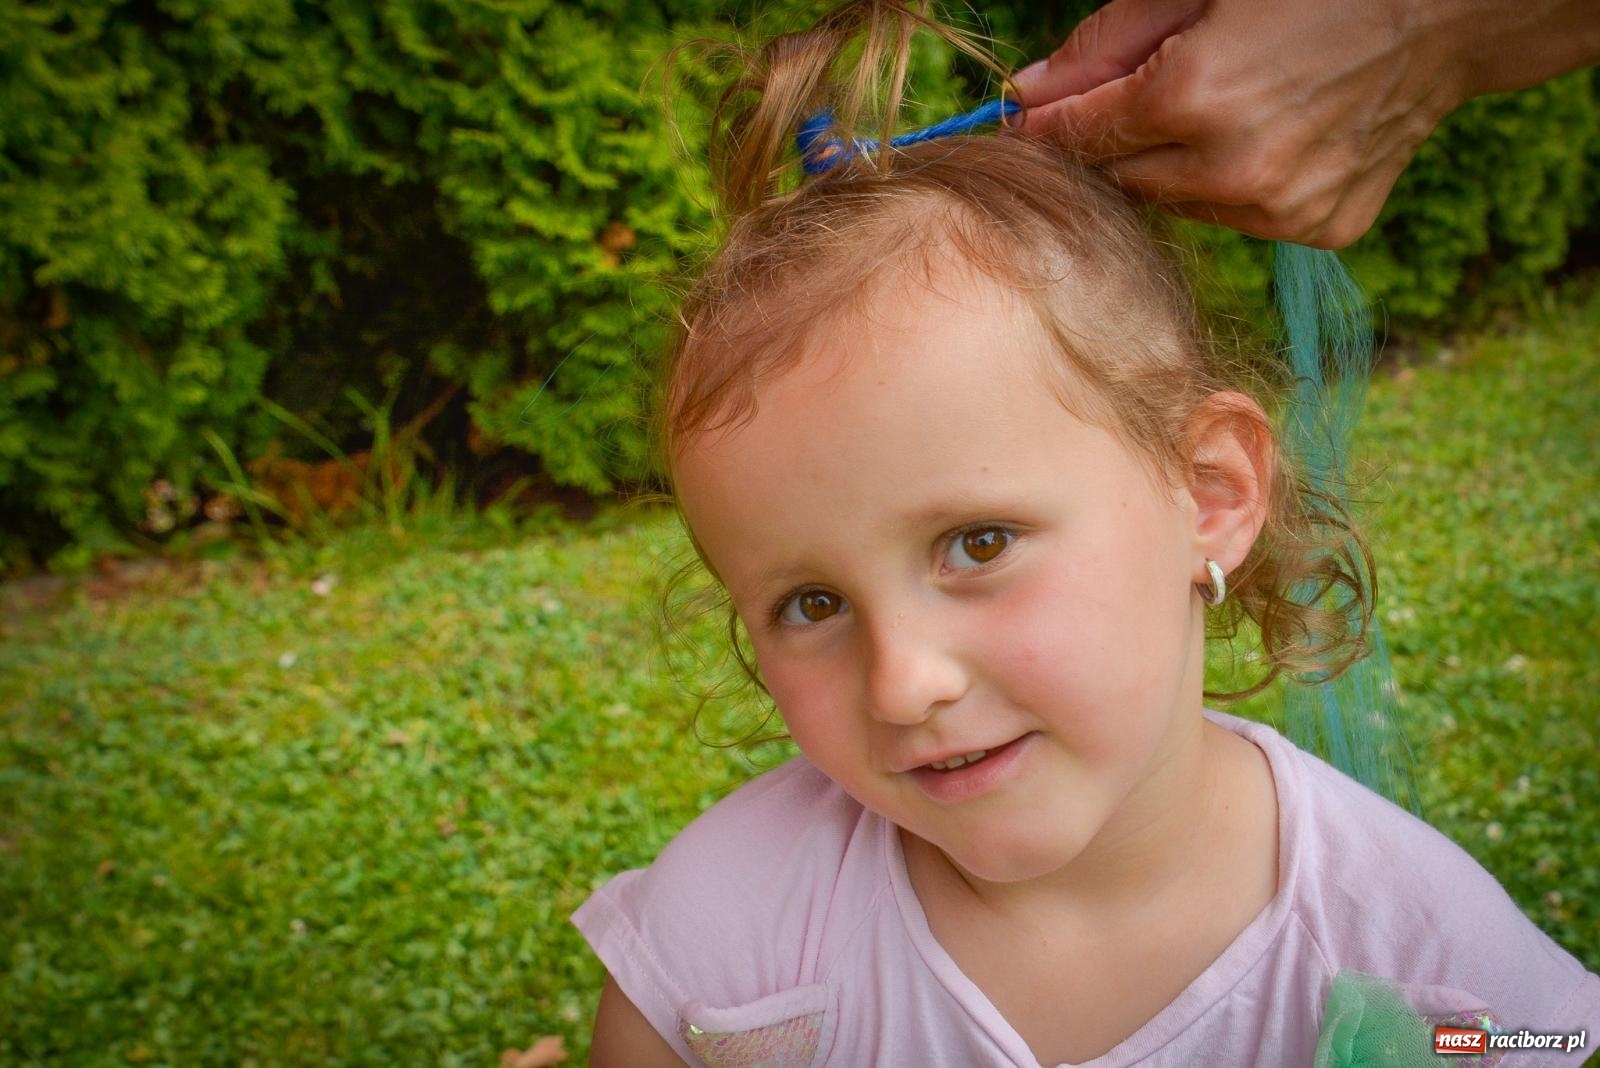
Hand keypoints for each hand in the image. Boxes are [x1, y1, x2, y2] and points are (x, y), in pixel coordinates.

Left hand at [1010, 0, 1479, 248]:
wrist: (1446, 16)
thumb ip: (1103, 45)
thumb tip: (1024, 96)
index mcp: (1193, 96)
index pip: (1076, 138)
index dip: (1046, 127)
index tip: (1029, 119)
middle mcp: (1232, 168)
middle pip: (1119, 178)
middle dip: (1118, 140)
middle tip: (1154, 94)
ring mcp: (1277, 209)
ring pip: (1175, 203)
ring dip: (1177, 164)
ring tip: (1231, 107)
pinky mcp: (1314, 229)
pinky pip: (1239, 217)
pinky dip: (1237, 184)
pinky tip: (1276, 136)